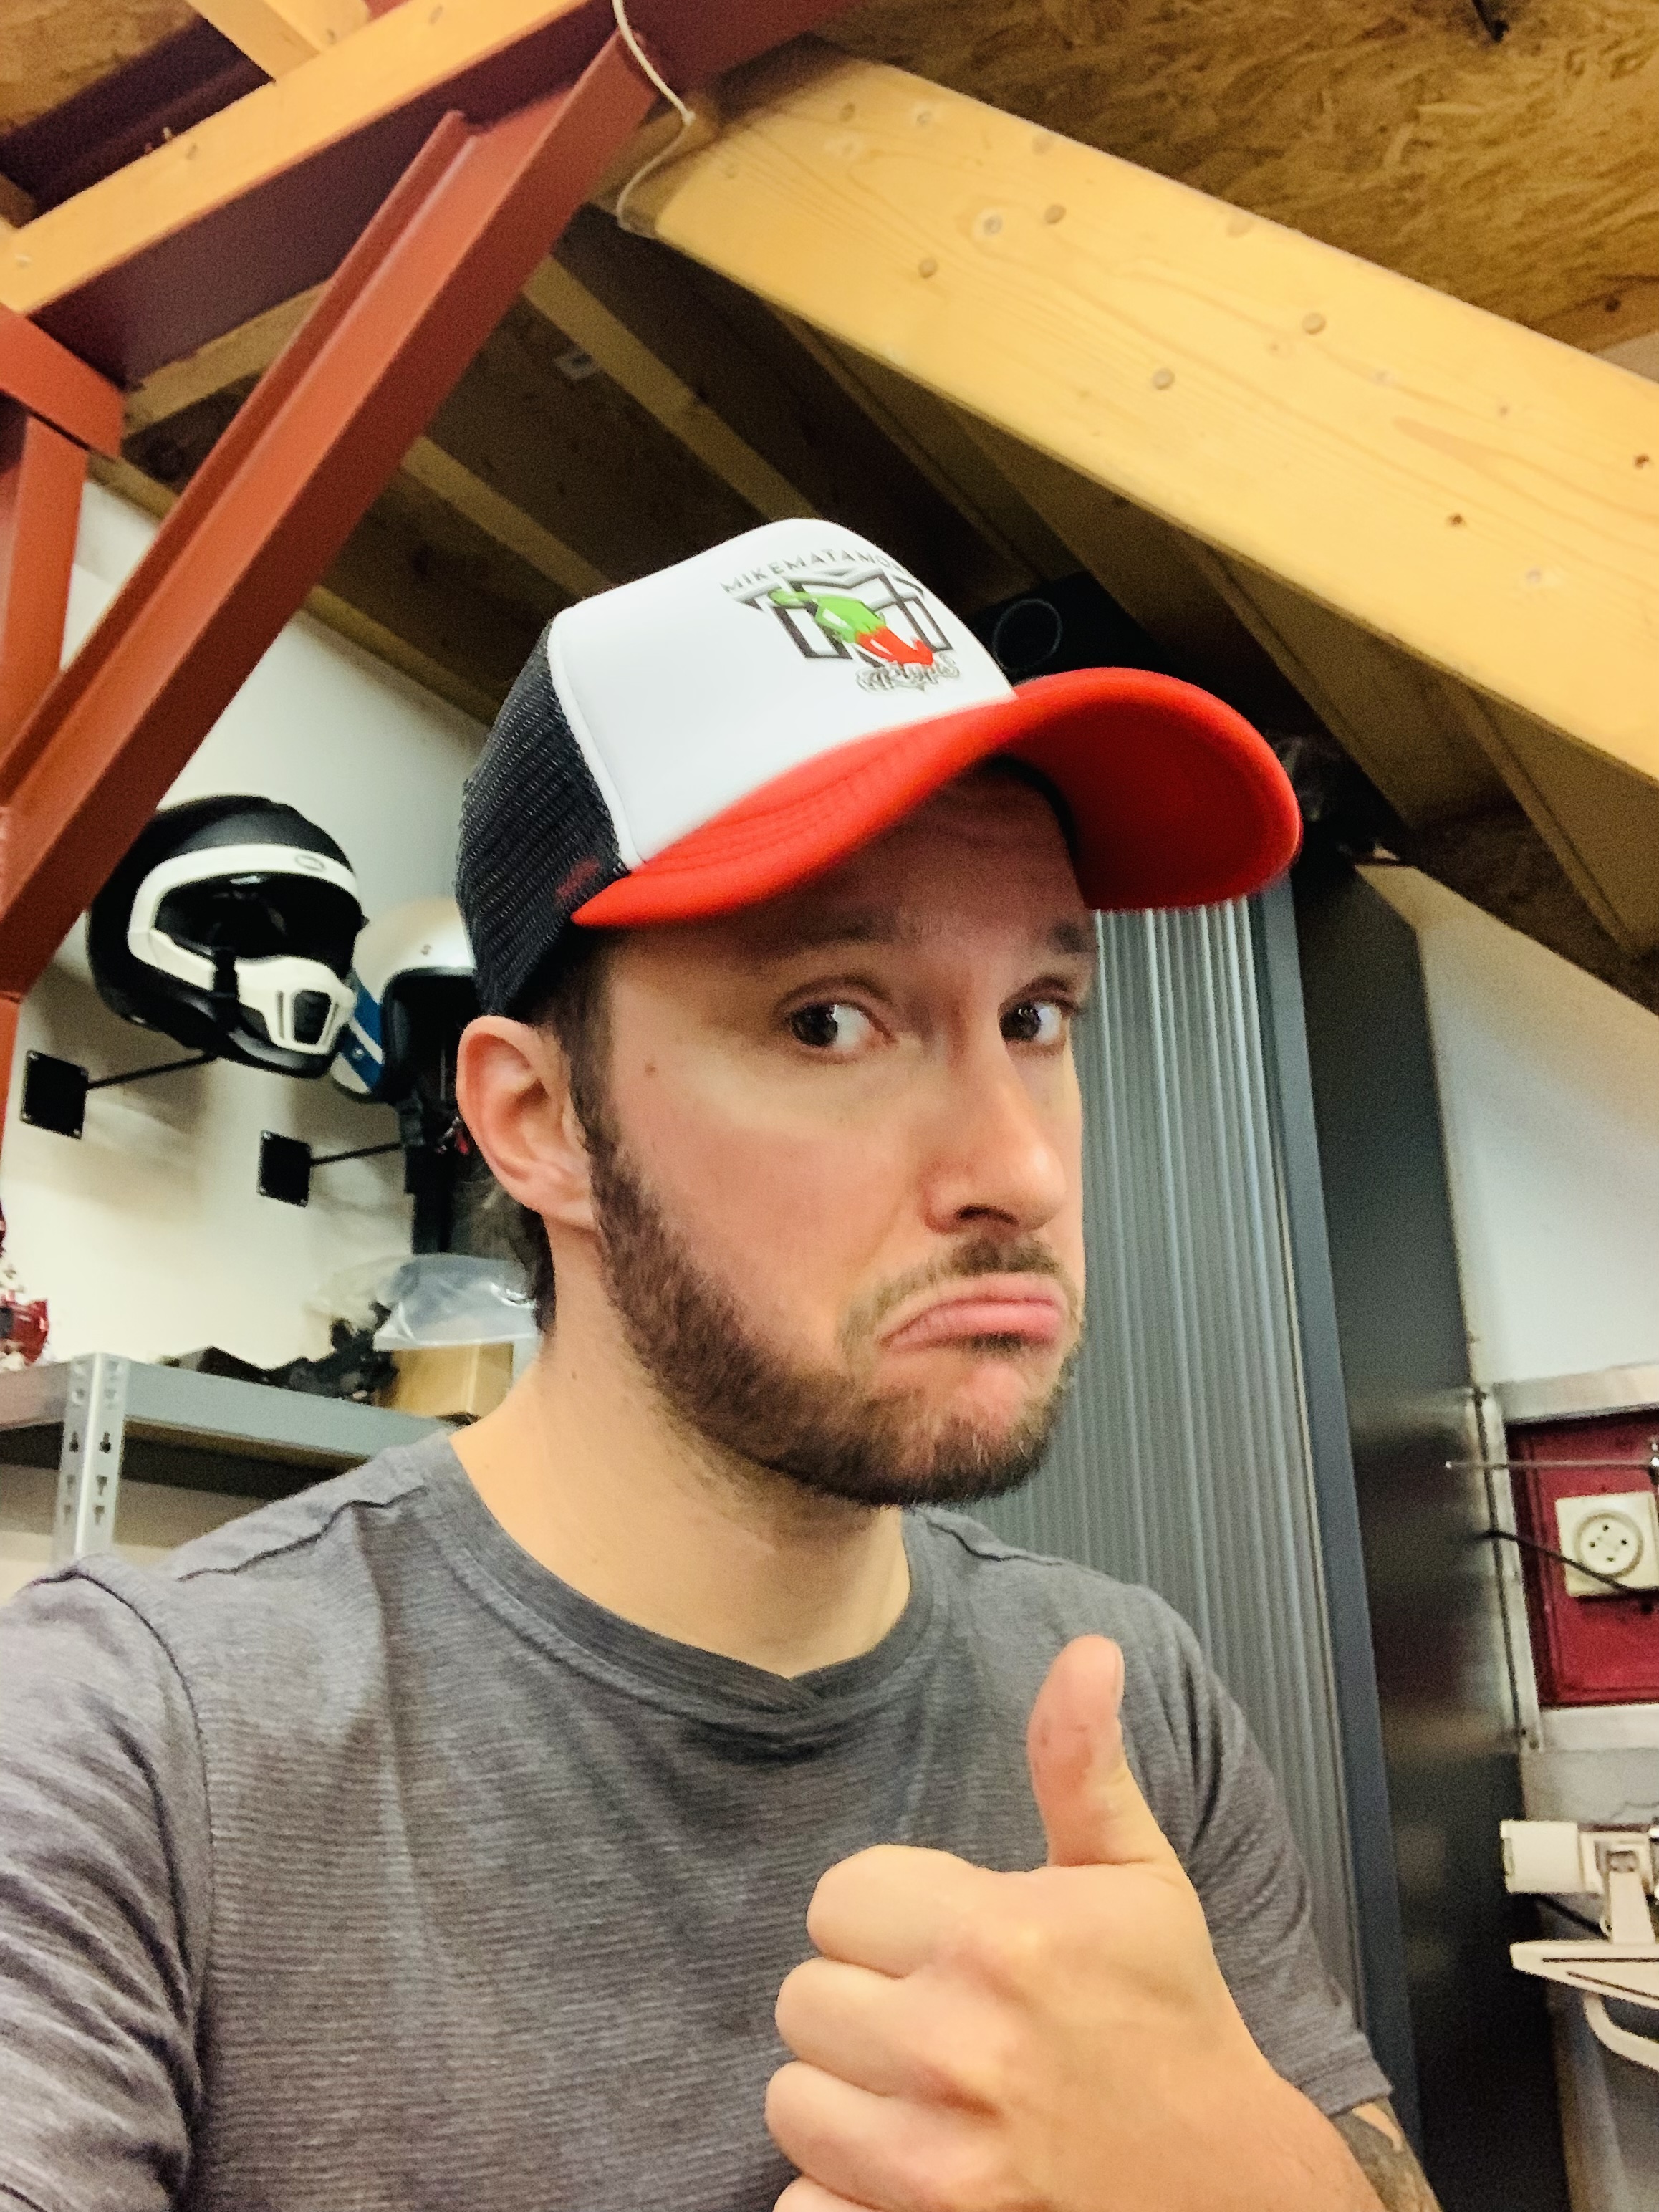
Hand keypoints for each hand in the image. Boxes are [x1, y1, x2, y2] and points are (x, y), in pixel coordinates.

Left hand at [768, 1636, 1379, 2211]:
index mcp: (997, 1938)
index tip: (951, 1943)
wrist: (1225, 2189)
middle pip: (802, 1998)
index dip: (891, 1918)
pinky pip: (799, 2204)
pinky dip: (840, 2196)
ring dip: (847, 2099)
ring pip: (792, 2098)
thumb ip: (1081, 1763)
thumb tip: (1086, 1652)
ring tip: (929, 2095)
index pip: (838, 1898)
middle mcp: (954, 2047)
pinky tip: (913, 2170)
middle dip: (865, 2004)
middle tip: (943, 2020)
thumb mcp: (1136, 1878)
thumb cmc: (1170, 2023)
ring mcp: (932, 2163)